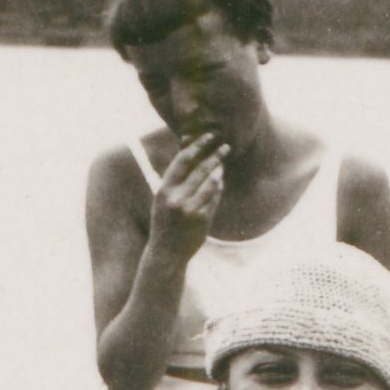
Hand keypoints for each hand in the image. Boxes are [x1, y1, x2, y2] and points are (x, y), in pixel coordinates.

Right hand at [150, 132, 228, 260]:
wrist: (167, 253)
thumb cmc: (165, 222)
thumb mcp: (164, 199)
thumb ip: (176, 179)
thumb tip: (191, 153)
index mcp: (164, 190)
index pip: (182, 160)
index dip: (197, 145)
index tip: (208, 136)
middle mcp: (176, 199)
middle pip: (200, 170)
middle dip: (215, 155)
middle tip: (225, 146)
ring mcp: (190, 210)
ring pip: (211, 184)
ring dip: (219, 171)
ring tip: (222, 164)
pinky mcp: (202, 220)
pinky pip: (215, 199)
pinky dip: (218, 189)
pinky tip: (220, 183)